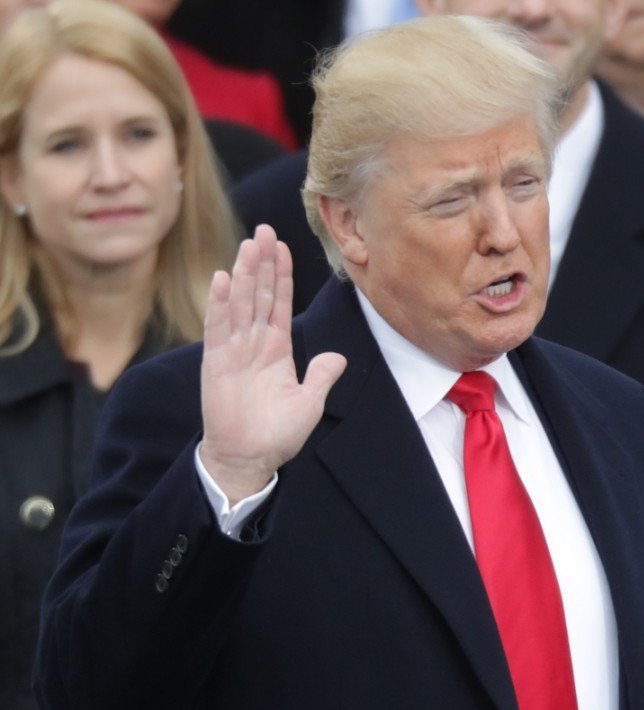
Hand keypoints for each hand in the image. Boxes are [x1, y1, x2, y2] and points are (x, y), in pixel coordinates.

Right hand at [197, 224, 345, 502]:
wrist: (250, 458)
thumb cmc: (277, 433)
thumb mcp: (310, 402)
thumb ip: (322, 375)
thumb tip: (338, 356)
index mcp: (277, 349)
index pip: (279, 303)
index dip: (281, 274)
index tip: (281, 246)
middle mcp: (254, 344)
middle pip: (259, 294)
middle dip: (262, 262)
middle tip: (264, 229)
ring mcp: (234, 351)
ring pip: (241, 303)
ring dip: (244, 274)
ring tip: (249, 244)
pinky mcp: (216, 363)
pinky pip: (219, 327)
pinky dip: (221, 303)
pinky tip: (224, 279)